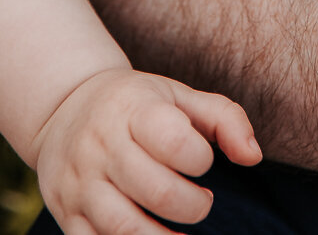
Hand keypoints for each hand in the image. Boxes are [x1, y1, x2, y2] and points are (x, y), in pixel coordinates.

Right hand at [34, 67, 260, 233]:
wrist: (63, 105)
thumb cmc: (137, 105)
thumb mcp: (178, 96)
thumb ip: (224, 118)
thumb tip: (253, 157)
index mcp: (132, 109)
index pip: (175, 141)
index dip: (200, 159)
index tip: (202, 161)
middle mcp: (101, 146)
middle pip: (158, 192)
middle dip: (193, 206)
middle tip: (200, 201)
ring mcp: (80, 183)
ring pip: (125, 229)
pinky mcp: (67, 214)